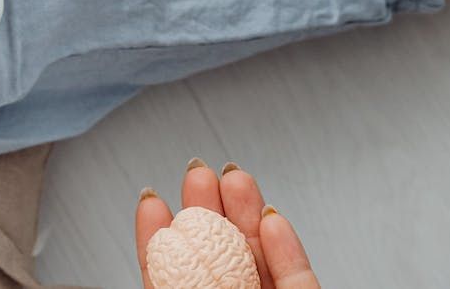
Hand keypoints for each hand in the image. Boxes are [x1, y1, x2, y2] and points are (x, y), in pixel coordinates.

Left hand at [136, 159, 318, 288]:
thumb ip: (166, 288)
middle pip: (218, 255)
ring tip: (235, 178)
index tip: (151, 198)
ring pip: (259, 258)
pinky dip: (288, 249)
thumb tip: (152, 242)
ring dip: (248, 213)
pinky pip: (298, 278)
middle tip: (198, 173)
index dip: (162, 235)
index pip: (172, 274)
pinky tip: (273, 218)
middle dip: (208, 209)